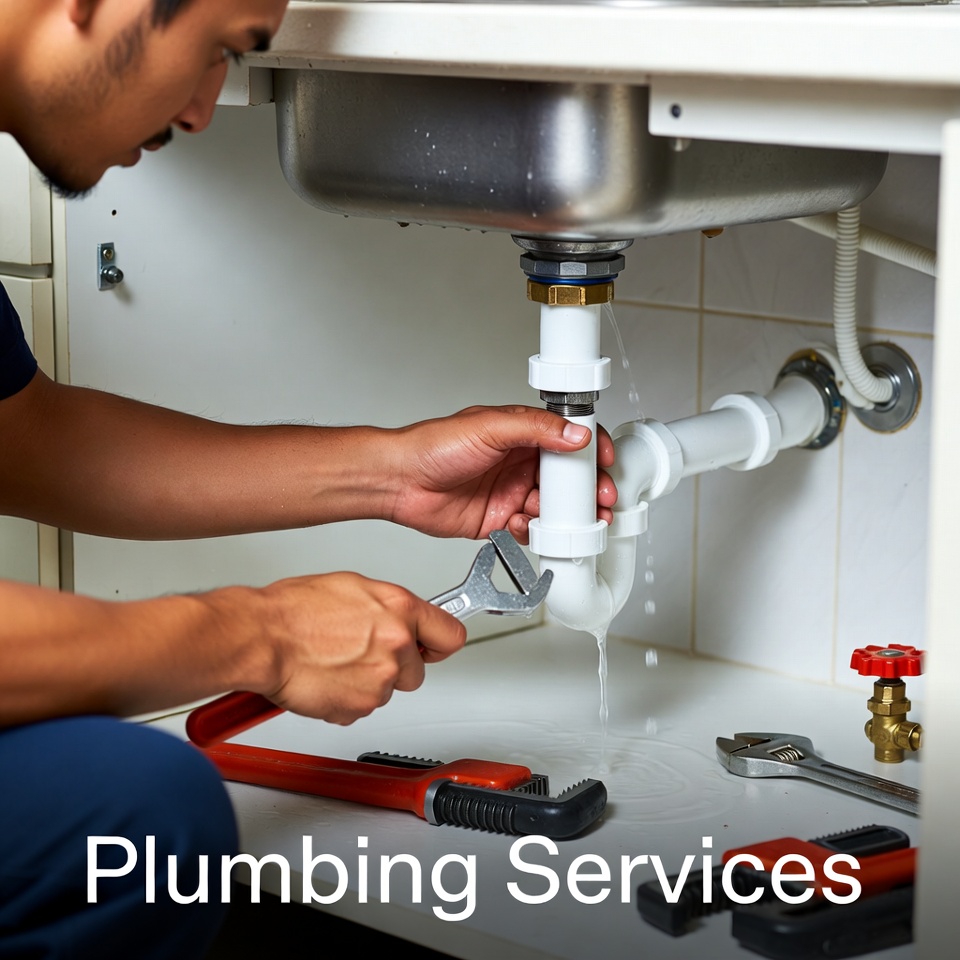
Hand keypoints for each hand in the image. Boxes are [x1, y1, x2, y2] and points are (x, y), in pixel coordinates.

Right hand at [243, 572, 465, 724]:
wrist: (263, 638)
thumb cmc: (295, 610)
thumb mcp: (354, 588)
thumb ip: (388, 607)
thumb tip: (400, 617)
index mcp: (400, 609)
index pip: (451, 635)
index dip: (440, 644)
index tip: (434, 647)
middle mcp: (397, 644)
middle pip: (418, 671)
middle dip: (396, 667)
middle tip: (362, 653)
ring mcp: (380, 678)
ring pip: (387, 690)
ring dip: (367, 682)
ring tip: (335, 661)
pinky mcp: (360, 705)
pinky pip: (362, 707)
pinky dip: (347, 699)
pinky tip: (327, 677)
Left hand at [387, 405, 616, 541]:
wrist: (399, 482)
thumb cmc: (433, 446)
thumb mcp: (489, 427)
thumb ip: (536, 429)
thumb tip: (575, 433)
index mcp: (522, 434)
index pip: (569, 439)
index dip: (591, 450)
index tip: (605, 462)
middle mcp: (520, 463)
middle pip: (569, 479)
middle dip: (587, 492)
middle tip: (599, 501)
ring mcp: (511, 493)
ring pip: (553, 508)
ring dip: (562, 515)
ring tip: (559, 517)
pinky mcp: (499, 521)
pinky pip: (529, 530)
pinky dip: (532, 532)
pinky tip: (521, 525)